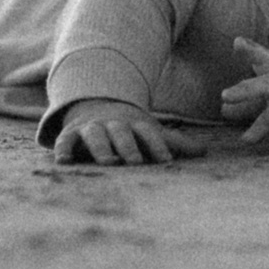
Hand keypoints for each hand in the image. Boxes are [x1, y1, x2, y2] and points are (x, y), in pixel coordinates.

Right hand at [51, 99, 208, 165]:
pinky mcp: (71, 134)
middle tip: (135, 161)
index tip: (166, 161)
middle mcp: (113, 123)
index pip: (148, 132)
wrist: (96, 106)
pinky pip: (65, 140)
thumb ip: (174, 143)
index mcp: (135, 123)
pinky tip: (64, 160)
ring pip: (95, 135)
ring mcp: (92, 127)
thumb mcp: (150, 132)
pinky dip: (64, 148)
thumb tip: (205, 152)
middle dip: (128, 146)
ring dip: (100, 146)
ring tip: (107, 161)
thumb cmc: (130, 128)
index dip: (157, 145)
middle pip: (121, 132)